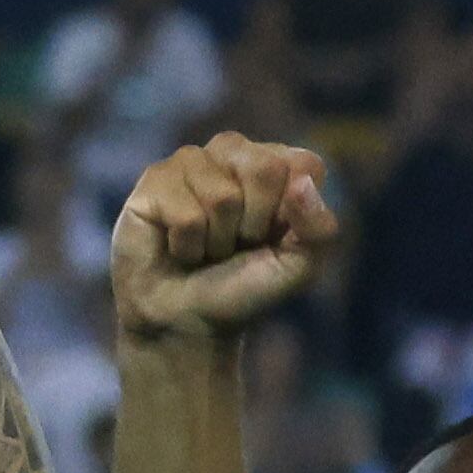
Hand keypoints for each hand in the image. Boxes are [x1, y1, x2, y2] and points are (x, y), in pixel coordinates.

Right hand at [111, 133, 335, 347]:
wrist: (186, 319)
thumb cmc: (244, 288)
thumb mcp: (300, 266)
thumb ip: (319, 227)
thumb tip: (302, 183)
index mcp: (277, 164)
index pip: (302, 164)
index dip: (290, 211)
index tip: (272, 236)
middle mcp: (234, 153)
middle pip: (263, 169)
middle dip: (252, 224)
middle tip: (236, 244)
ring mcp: (190, 162)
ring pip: (221, 195)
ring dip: (216, 239)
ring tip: (205, 247)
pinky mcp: (153, 182)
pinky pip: (184, 214)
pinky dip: (186, 246)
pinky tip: (178, 248)